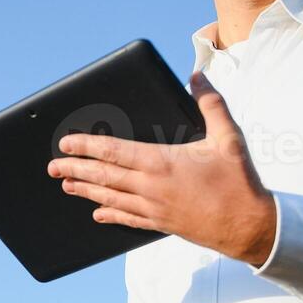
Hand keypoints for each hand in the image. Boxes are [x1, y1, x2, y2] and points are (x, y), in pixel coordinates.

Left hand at [46, 71, 277, 265]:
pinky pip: (128, 218)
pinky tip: (96, 213)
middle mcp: (152, 187)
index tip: (66, 143)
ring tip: (65, 185)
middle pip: (104, 176)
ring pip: (111, 198)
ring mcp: (154, 208)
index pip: (113, 152)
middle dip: (75, 169)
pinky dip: (110, 213)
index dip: (86, 146)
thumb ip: (211, 104)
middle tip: (52, 167)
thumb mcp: (229, 137)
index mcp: (162, 163)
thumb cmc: (239, 181)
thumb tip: (197, 75)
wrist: (250, 227)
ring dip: (85, 191)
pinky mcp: (161, 224)